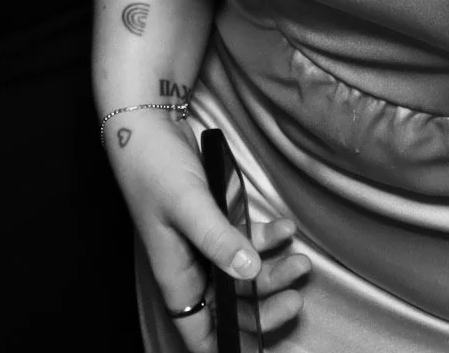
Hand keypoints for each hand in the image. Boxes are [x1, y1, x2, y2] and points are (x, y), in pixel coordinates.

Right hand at [107, 112, 306, 349]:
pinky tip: (284, 229)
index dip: (232, 347)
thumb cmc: (152, 164)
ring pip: (245, 276)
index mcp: (176, 276)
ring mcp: (204, 244)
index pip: (203, 335)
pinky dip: (268, 240)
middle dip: (266, 307)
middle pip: (233, 308)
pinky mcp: (215, 221)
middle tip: (295, 297)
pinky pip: (246, 241)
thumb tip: (249, 273)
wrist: (148, 119)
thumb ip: (218, 239)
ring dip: (275, 272)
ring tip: (300, 260)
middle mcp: (191, 267)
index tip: (264, 348)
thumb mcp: (186, 204)